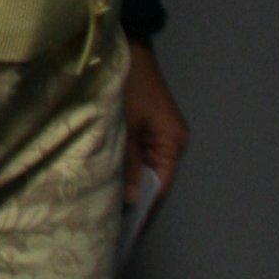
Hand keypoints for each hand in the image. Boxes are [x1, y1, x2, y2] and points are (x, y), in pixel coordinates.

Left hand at [122, 42, 187, 208]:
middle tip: (109, 221)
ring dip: (128, 181)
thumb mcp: (125, 127)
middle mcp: (172, 142)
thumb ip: (128, 163)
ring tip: (106, 205)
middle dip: (134, 197)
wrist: (129, 48)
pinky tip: (108, 178)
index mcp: (172, 143)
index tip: (128, 230)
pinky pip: (138, 154)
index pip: (160, 187)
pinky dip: (126, 165)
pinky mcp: (147, 125)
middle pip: (153, 179)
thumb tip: (132, 199)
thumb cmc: (128, 87)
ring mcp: (160, 133)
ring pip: (144, 167)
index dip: (145, 208)